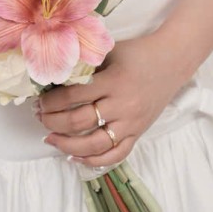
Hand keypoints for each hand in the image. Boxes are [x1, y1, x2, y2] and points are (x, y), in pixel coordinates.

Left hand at [35, 33, 189, 166]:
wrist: (172, 62)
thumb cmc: (137, 53)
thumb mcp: (109, 51)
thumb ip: (85, 63)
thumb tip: (52, 74)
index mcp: (113, 81)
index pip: (73, 96)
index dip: (51, 101)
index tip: (40, 101)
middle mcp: (122, 105)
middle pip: (79, 122)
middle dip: (53, 121)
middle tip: (40, 117)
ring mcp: (131, 123)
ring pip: (94, 145)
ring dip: (67, 145)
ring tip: (51, 139)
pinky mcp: (138, 133)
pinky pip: (116, 155)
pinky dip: (94, 160)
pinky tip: (76, 157)